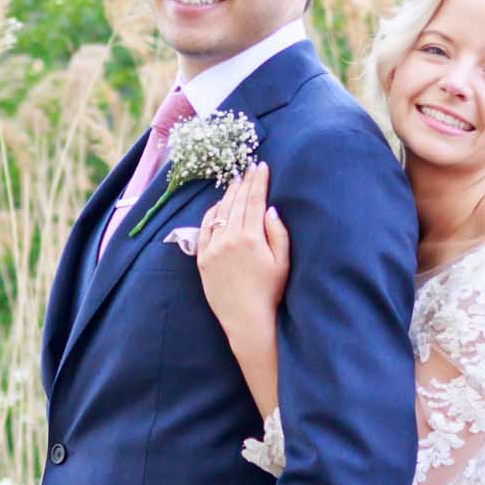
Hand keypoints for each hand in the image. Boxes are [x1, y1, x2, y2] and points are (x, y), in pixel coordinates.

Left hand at [195, 163, 290, 340]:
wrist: (246, 318)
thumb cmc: (270, 291)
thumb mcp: (282, 262)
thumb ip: (277, 233)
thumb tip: (270, 209)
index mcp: (251, 237)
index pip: (254, 201)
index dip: (259, 181)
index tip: (261, 166)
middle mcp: (229, 238)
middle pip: (237, 202)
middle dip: (244, 183)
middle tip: (248, 168)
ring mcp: (213, 248)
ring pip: (220, 212)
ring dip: (228, 195)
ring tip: (236, 183)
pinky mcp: (203, 258)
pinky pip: (205, 228)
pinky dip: (212, 214)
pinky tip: (219, 206)